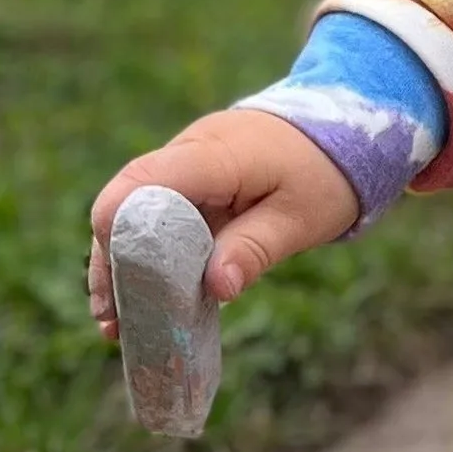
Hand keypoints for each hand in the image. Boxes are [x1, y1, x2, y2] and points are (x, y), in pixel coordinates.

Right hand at [88, 110, 358, 337]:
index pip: (145, 183)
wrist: (342, 127)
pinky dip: (152, 256)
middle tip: (110, 320)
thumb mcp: (301, 218)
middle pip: (128, 204)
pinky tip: (145, 301)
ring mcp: (186, 165)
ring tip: (115, 324)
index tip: (118, 284)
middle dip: (114, 262)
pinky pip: (161, 217)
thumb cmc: (325, 172)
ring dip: (125, 266)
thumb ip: (256, 248)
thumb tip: (217, 288)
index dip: (121, 230)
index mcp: (215, 154)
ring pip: (137, 214)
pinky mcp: (193, 182)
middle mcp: (188, 153)